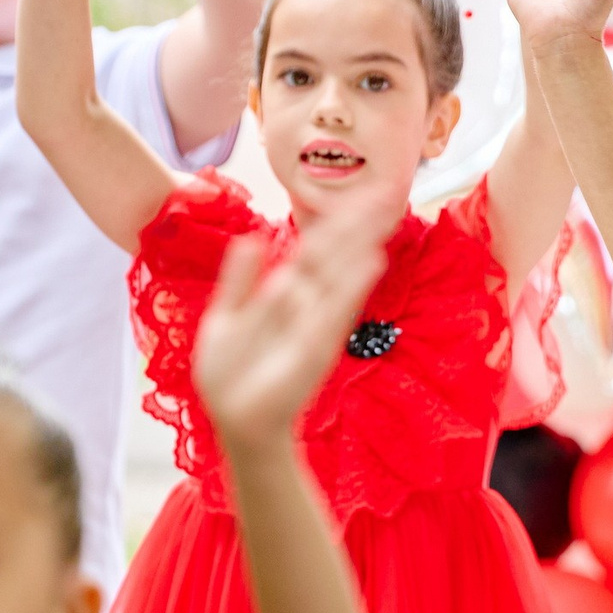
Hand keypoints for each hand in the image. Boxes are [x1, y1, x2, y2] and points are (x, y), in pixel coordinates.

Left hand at [195, 199, 388, 449]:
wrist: (235, 420)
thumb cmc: (231, 374)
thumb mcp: (224, 318)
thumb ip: (238, 279)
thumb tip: (253, 238)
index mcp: (283, 292)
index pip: (315, 247)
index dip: (338, 221)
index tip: (362, 195)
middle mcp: (305, 304)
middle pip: (334, 254)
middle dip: (358, 224)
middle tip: (387, 193)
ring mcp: (313, 324)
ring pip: (339, 274)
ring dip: (361, 244)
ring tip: (383, 214)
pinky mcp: (314, 349)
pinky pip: (334, 310)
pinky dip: (352, 286)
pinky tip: (371, 262)